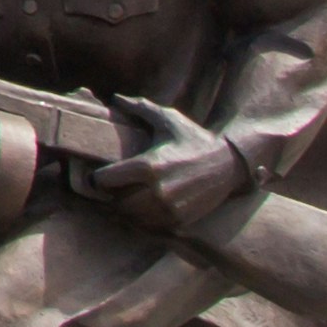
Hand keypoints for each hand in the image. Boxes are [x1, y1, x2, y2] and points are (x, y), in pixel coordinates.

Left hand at [97, 107, 250, 233]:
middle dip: (110, 197)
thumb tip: (116, 98)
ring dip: (124, 211)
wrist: (229, 163)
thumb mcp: (169, 120)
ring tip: (126, 200)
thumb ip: (141, 108)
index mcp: (148, 165)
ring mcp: (168, 209)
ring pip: (130, 218)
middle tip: (112, 190)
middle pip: (115, 203)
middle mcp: (156, 191)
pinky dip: (142, 221)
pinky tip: (144, 209)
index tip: (98, 176)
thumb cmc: (194, 139)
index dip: (97, 179)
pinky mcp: (179, 221)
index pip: (105, 180)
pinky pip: (149, 228)